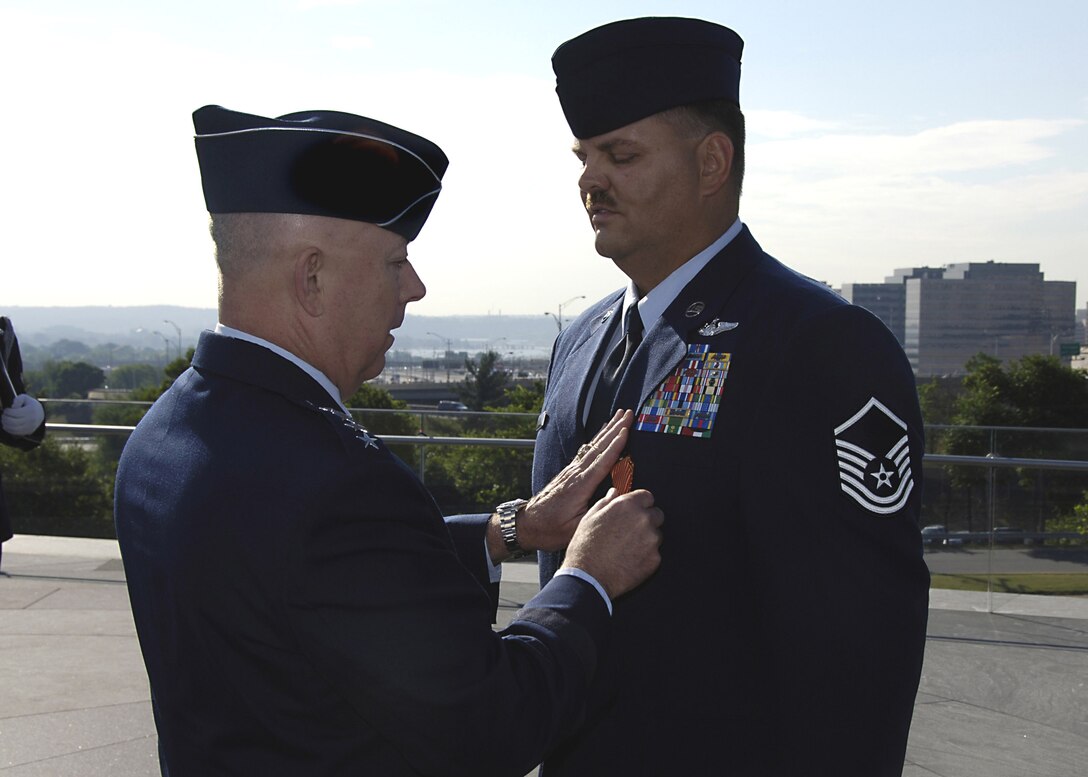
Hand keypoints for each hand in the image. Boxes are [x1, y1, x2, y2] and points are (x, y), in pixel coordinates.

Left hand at [2, 394, 44, 435]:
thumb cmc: (29, 404)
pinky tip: (6, 426)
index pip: (14, 413)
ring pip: (13, 428)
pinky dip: (9, 429)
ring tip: (4, 420)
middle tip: (3, 415)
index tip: (6, 410)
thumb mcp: (25, 398)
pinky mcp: (28, 431)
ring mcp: (30, 427)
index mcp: (30, 410)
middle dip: (5, 418)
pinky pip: (16, 432)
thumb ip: (18, 400)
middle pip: (12, 422)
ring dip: (5, 424)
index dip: (7, 411)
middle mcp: (31, 419)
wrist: (40, 414)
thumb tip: (13, 407)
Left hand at [515, 410, 632, 552]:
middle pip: (598, 447)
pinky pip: (586, 452)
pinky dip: (597, 440)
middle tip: (627, 413)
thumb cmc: (550, 529)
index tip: (627, 430)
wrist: (527, 525)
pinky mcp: (569, 473)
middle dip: (615, 429)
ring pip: (592, 446)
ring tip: (618, 416)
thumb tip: (616, 498)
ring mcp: (571, 471)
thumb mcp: (574, 528)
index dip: (615, 445)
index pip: (602, 461)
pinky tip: (602, 434)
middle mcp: (575, 474)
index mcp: (579, 486)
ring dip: (607, 430)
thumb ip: (596, 513)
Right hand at [562, 487, 663, 599]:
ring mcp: (651, 540)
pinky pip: (655, 553)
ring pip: (656, 535)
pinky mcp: (655, 559)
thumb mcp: (590, 518)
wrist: (588, 578)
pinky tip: (629, 560)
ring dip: (647, 539)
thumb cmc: (585, 547)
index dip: (640, 504)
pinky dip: (646, 556)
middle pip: (656, 514)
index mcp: (627, 506)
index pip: (647, 496)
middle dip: (646, 520)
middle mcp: (643, 519)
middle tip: (629, 532)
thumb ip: (606, 502)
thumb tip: (614, 493)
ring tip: (627, 548)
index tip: (634, 511)